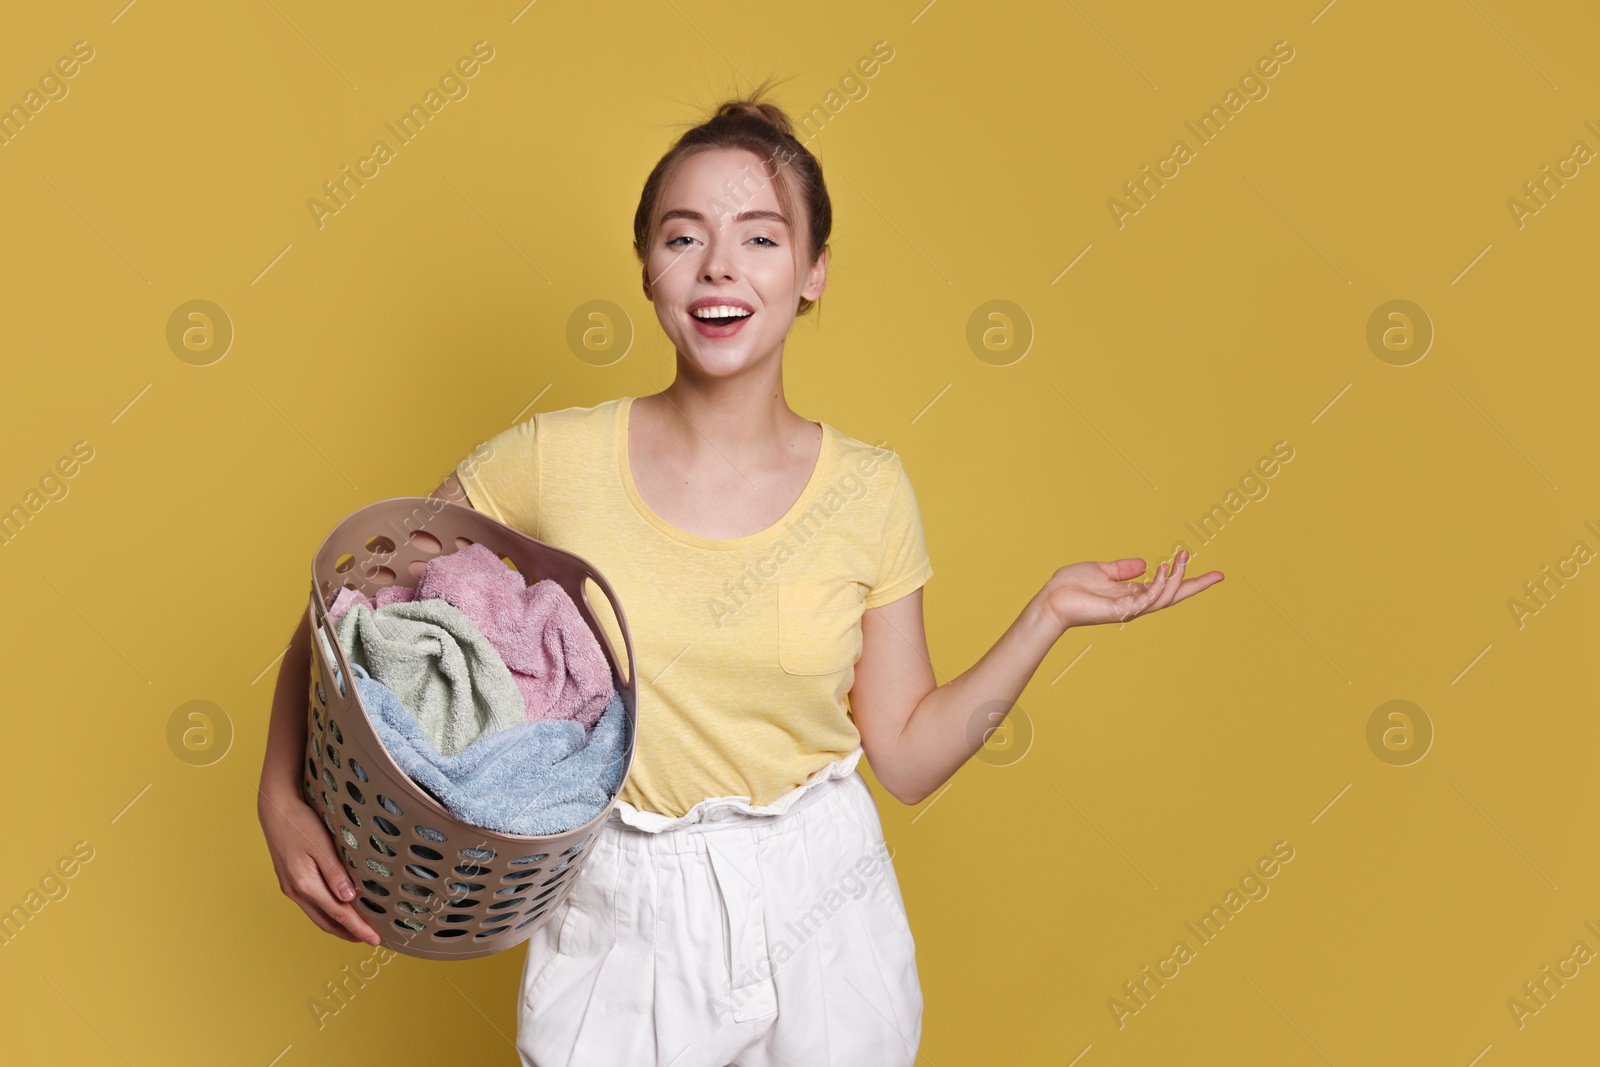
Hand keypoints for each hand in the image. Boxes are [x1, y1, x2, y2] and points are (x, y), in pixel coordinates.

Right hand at [258, 786, 382, 946]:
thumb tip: (349, 899)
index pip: (339, 914)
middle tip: (369, 938)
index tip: (375, 939)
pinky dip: (327, 913)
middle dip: (348, 933)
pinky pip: (311, 905)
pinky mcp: (290, 881)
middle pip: (326, 922)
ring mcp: (291, 887)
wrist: (276, 809)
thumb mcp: (322, 845)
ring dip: (337, 925)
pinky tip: (336, 908)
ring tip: (356, 929)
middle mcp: (296, 891)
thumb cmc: (300, 823)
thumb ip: (336, 873)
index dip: (358, 928)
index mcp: (305, 884)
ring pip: (317, 916)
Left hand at [1040, 551, 1222, 630]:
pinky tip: (1162, 567)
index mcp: (1132, 593)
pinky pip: (1147, 599)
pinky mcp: (1120, 611)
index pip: (1167, 588)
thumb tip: (1144, 563)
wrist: (1051, 599)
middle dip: (1196, 586)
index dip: (1189, 581)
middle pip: (1174, 596)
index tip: (1215, 575)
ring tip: (1182, 556)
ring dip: (1176, 578)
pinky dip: (1158, 585)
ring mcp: (1129, 609)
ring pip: (1164, 597)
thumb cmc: (1071, 586)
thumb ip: (1123, 569)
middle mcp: (1135, 603)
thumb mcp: (1101, 570)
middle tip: (1218, 575)